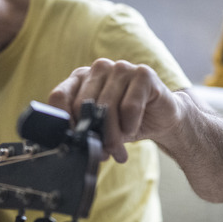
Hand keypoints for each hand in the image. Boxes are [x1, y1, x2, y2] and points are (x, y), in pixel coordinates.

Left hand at [48, 58, 180, 162]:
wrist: (162, 119)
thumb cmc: (126, 122)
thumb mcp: (99, 128)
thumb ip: (83, 130)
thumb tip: (70, 146)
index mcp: (81, 78)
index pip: (59, 96)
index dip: (63, 123)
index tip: (72, 143)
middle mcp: (99, 68)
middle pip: (83, 105)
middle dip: (92, 136)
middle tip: (102, 153)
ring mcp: (121, 68)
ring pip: (106, 108)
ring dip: (112, 137)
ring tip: (118, 151)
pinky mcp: (143, 73)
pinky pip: (130, 106)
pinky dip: (130, 125)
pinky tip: (134, 129)